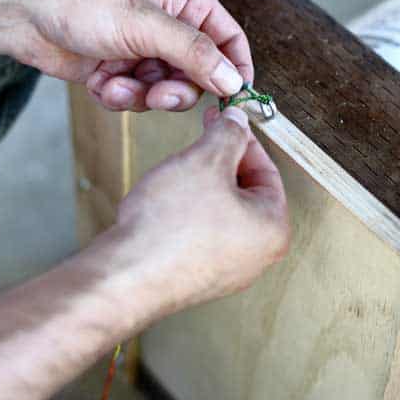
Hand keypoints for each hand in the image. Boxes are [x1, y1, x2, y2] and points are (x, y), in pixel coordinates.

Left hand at [7, 0, 251, 111]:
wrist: (20, 10)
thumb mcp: (145, 23)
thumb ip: (194, 53)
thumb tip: (232, 79)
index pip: (228, 39)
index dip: (234, 70)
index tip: (234, 100)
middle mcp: (168, 24)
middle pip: (197, 74)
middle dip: (177, 91)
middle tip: (158, 98)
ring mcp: (142, 48)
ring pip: (165, 91)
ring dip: (142, 96)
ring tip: (116, 86)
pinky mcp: (118, 69)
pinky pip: (135, 97)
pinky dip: (119, 97)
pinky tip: (100, 84)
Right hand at [100, 106, 289, 309]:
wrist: (127, 275)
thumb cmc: (170, 226)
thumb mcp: (205, 161)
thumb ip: (228, 135)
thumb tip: (237, 122)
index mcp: (272, 229)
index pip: (267, 171)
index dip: (243, 140)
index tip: (225, 122)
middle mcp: (256, 255)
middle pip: (245, 192)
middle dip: (220, 163)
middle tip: (200, 141)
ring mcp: (227, 270)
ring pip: (220, 212)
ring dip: (201, 186)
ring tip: (178, 173)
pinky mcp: (196, 277)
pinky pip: (199, 234)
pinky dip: (186, 212)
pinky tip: (164, 204)